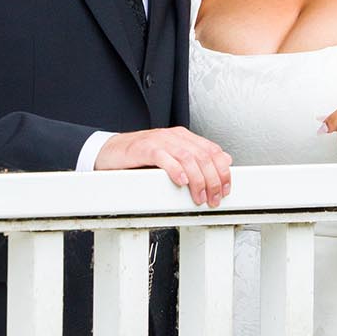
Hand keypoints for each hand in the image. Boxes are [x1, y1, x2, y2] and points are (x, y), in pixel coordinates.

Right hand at [95, 126, 232, 206]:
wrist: (110, 151)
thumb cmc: (140, 157)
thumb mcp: (172, 157)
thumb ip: (196, 159)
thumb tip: (224, 161)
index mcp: (184, 138)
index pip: (213, 151)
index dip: (223, 171)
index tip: (226, 189)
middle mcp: (174, 137)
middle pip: (204, 156)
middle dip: (213, 180)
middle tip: (213, 198)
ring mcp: (159, 141)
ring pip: (188, 157)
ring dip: (198, 180)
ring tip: (199, 196)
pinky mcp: (144, 148)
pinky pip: (164, 157)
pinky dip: (175, 169)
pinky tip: (181, 181)